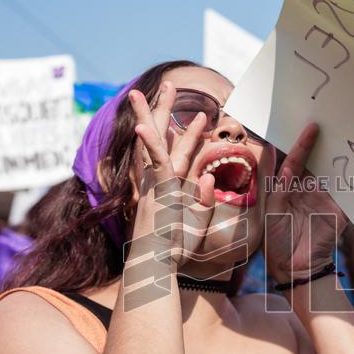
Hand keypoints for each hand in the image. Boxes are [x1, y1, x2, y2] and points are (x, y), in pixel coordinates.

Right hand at [126, 84, 213, 266]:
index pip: (179, 152)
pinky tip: (144, 126)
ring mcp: (156, 184)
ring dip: (154, 114)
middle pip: (162, 137)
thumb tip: (208, 178)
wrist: (156, 268)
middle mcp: (161, 180)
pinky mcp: (156, 192)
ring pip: (155, 142)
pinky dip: (150, 145)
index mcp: (171, 186)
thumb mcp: (198, 222)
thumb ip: (204, 200)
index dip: (188, 133)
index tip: (198, 114)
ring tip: (158, 89)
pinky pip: (154, 165)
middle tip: (168, 85)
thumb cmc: (174, 251)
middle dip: (164, 110)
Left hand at [264, 124, 347, 282]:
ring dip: (337, 156)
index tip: (310, 127)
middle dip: (320, 143)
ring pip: (332, 172)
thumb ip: (280, 188)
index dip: (301, 144)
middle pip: (315, 161)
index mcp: (289, 188)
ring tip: (343, 133)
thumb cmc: (276, 241)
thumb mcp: (273, 211)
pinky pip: (345, 192)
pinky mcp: (339, 210)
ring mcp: (324, 199)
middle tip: (327, 118)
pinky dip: (351, 178)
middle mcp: (308, 190)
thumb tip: (285, 165)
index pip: (295, 160)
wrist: (294, 269)